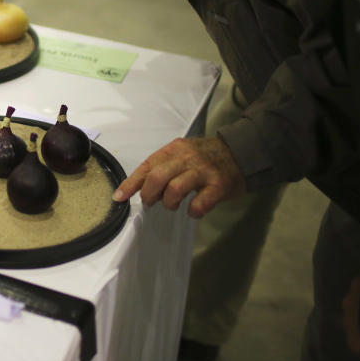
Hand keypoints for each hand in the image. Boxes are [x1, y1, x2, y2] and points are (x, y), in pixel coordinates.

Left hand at [111, 137, 245, 217]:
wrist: (240, 152)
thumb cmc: (204, 157)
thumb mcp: (181, 154)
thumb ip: (162, 166)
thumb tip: (137, 187)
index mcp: (174, 149)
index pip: (147, 166)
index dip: (131, 183)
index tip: (119, 197)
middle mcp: (187, 157)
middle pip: (158, 177)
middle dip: (149, 194)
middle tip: (151, 202)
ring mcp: (203, 171)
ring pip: (175, 189)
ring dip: (169, 202)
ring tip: (172, 205)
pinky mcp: (218, 185)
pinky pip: (200, 203)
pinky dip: (193, 211)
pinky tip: (193, 210)